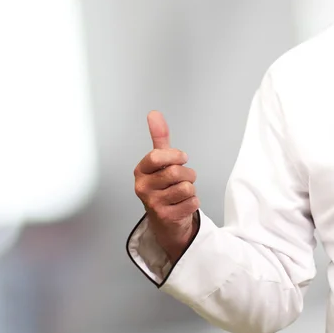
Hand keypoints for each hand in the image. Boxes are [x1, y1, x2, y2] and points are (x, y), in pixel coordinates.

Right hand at [134, 110, 199, 262]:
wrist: (165, 218)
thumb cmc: (163, 185)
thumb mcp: (160, 160)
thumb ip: (159, 137)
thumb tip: (154, 114)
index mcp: (140, 171)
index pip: (157, 156)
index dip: (175, 156)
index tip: (181, 159)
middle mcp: (142, 188)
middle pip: (177, 172)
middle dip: (187, 174)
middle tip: (182, 179)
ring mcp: (153, 204)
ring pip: (186, 187)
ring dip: (191, 189)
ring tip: (181, 193)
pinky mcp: (166, 217)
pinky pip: (192, 202)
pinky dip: (193, 202)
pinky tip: (182, 205)